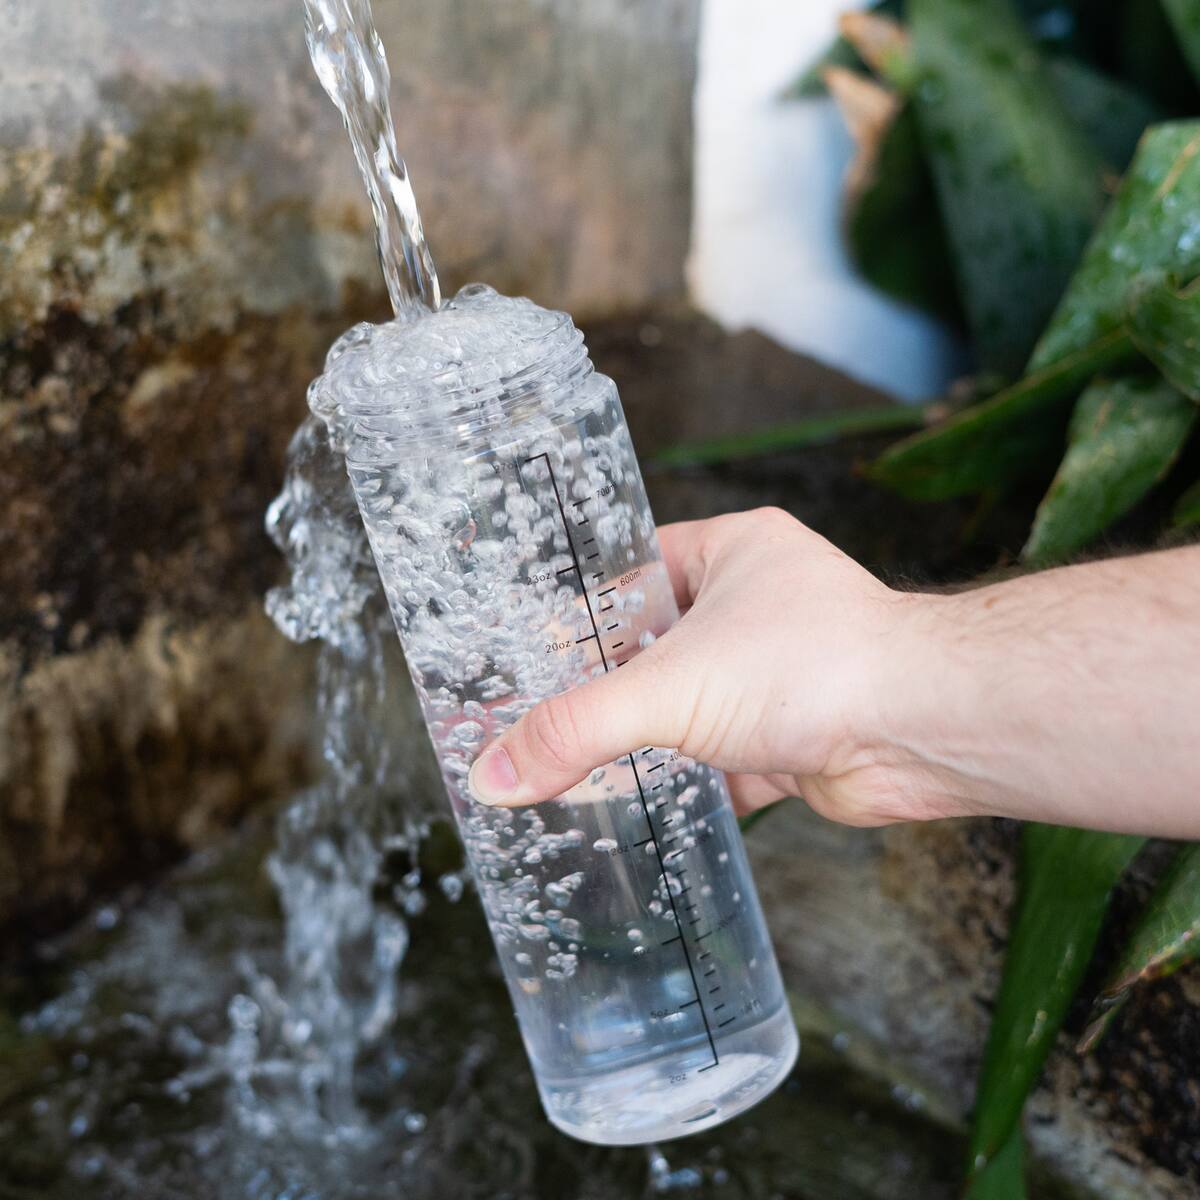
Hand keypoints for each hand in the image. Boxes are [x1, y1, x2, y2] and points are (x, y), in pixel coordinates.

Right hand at [465, 507, 962, 826]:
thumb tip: (496, 772)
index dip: (578, 609)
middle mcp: (757, 607)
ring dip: (644, 738)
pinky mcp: (794, 736)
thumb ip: (577, 730)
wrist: (924, 732)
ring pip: (689, 706)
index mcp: (731, 552)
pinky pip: (720, 758)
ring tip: (573, 764)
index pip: (631, 570)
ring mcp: (778, 672)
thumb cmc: (820, 667)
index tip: (528, 647)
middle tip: (538, 713)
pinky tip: (638, 807)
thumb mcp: (669, 689)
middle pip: (655, 646)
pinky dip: (685, 783)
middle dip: (605, 684)